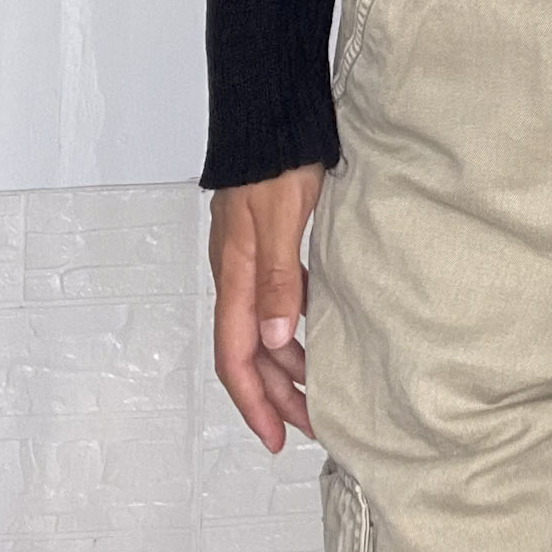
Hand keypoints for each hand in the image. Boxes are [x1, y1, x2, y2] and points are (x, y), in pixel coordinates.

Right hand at [209, 163, 324, 450]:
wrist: (270, 114)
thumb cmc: (275, 159)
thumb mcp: (281, 219)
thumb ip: (278, 279)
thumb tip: (274, 338)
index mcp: (235, 276)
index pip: (236, 358)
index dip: (255, 403)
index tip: (277, 437)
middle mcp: (237, 274)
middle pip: (249, 353)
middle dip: (276, 395)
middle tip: (310, 425)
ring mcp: (250, 259)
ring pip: (263, 329)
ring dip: (286, 364)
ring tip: (316, 389)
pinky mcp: (267, 243)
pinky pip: (275, 302)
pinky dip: (292, 327)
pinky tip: (316, 332)